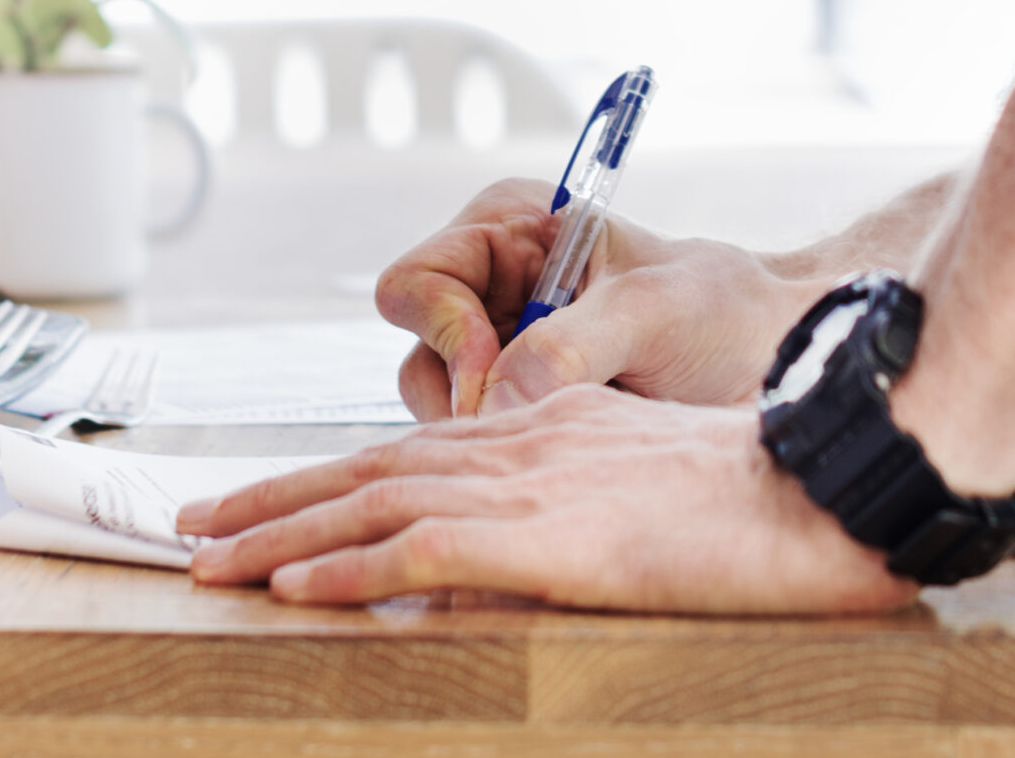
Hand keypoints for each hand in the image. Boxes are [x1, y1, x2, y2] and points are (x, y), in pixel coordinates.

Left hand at [177, 385, 915, 612]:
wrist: (823, 487)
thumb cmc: (760, 491)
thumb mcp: (648, 478)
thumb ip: (575, 496)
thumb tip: (515, 543)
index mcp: (541, 427)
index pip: (405, 450)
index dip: (323, 475)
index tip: (260, 501)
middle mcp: (517, 442)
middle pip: (364, 468)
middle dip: (270, 499)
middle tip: (191, 526)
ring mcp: (526, 487)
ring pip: (369, 504)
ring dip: (277, 535)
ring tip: (206, 562)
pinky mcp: (544, 536)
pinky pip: (419, 549)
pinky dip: (345, 567)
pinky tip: (292, 587)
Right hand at [378, 179, 824, 418]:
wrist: (780, 362)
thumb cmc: (726, 312)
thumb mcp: (653, 312)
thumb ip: (570, 346)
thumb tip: (496, 399)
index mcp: (508, 230)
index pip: (417, 281)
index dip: (446, 332)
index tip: (497, 378)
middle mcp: (489, 289)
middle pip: (419, 352)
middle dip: (466, 395)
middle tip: (533, 424)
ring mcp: (501, 353)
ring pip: (441, 407)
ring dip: (491, 431)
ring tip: (570, 433)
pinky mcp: (521, 407)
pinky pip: (478, 441)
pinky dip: (511, 455)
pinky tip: (568, 454)